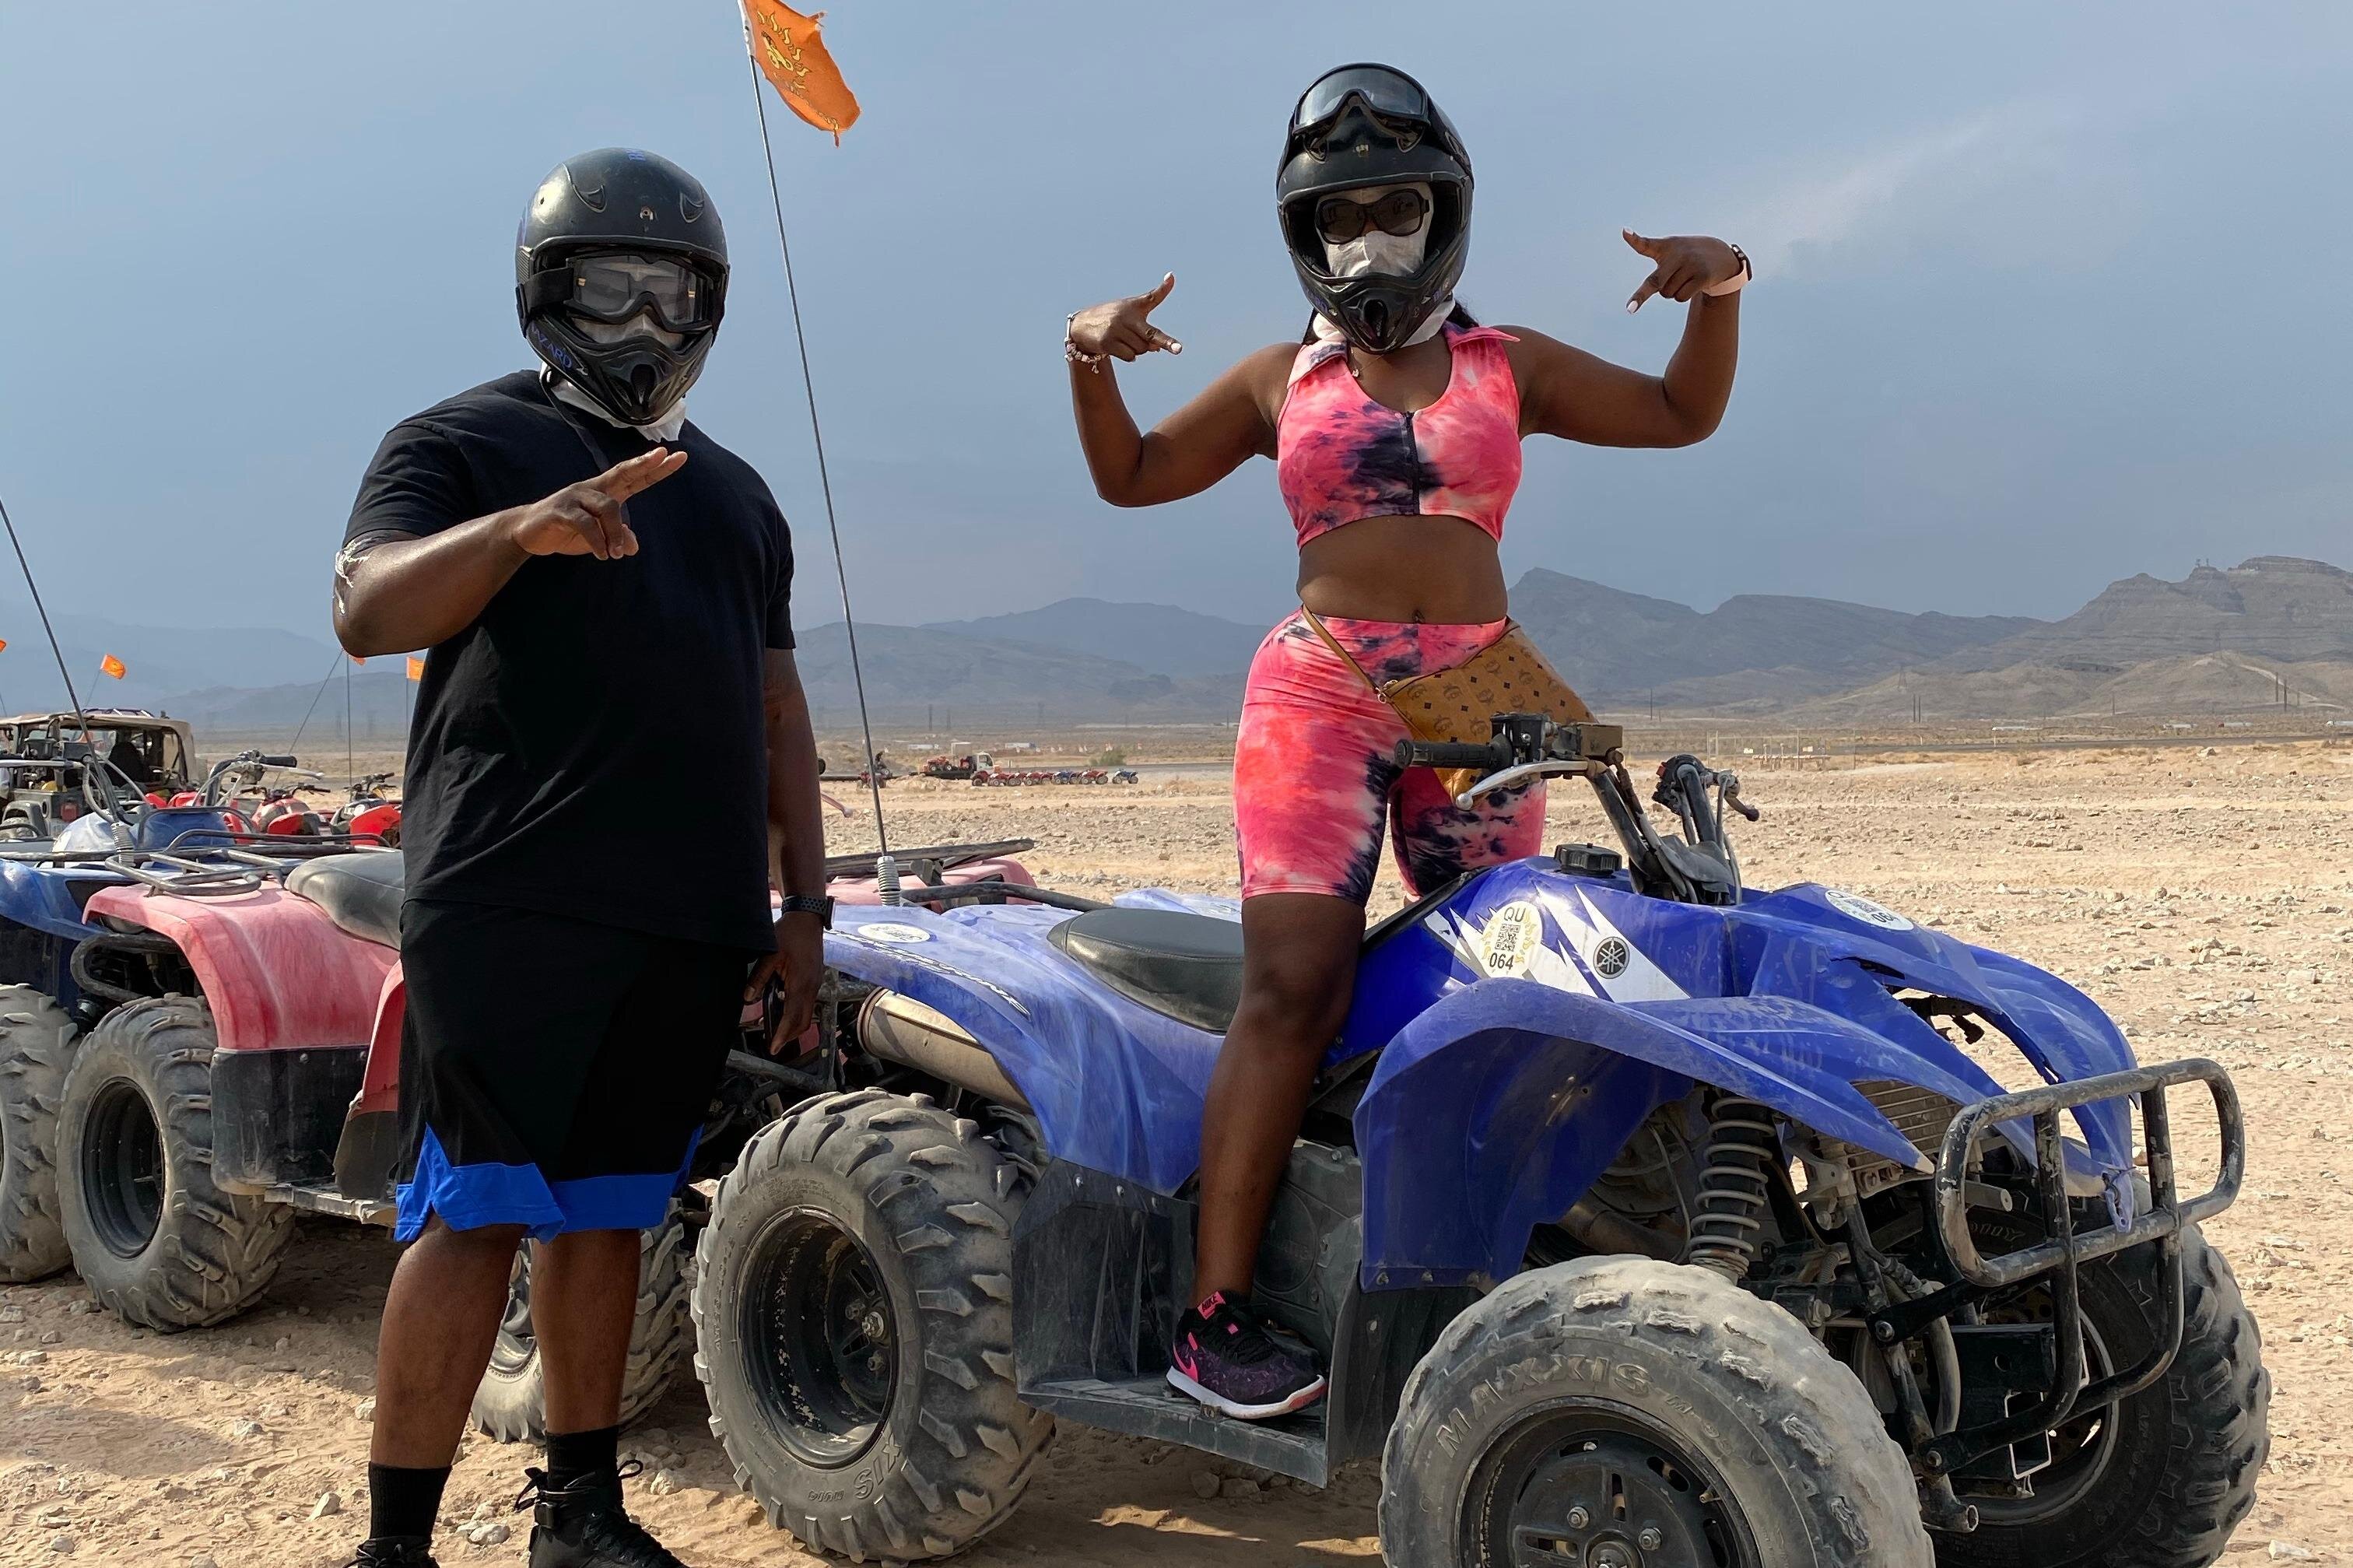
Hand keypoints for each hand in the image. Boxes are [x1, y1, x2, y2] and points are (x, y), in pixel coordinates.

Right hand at [504, 448, 688, 559]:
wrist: (528, 533)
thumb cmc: (568, 532)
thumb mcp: (600, 539)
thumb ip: (618, 539)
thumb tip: (631, 547)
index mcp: (605, 492)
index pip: (634, 477)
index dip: (655, 468)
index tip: (677, 455)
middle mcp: (593, 489)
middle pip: (622, 472)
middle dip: (643, 464)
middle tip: (662, 455)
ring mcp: (576, 497)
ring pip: (608, 507)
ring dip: (616, 533)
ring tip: (615, 554)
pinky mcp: (560, 511)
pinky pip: (585, 523)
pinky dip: (597, 541)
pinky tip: (602, 555)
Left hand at [748, 911, 824, 1052]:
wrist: (808, 918)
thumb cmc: (790, 933)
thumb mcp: (770, 955)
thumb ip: (758, 978)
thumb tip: (748, 999)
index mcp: (800, 983)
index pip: (792, 1017)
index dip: (783, 1035)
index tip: (774, 1048)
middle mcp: (811, 986)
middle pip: (803, 1021)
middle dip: (790, 1035)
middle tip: (775, 1044)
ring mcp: (815, 983)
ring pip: (806, 1012)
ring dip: (793, 1024)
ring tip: (776, 1029)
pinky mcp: (814, 978)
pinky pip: (807, 1001)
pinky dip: (796, 1011)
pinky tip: (782, 1007)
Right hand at [1068, 273, 1183, 361]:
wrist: (1082, 325)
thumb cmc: (1113, 320)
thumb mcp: (1132, 314)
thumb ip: (1148, 331)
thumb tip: (1156, 348)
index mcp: (1134, 305)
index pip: (1152, 296)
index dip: (1164, 287)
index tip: (1171, 276)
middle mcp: (1126, 315)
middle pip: (1151, 337)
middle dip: (1157, 344)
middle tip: (1164, 345)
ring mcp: (1115, 328)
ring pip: (1141, 349)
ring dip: (1137, 350)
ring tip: (1124, 341)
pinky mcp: (1107, 342)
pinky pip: (1130, 356)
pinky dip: (1129, 356)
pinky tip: (1118, 348)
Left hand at [1623, 231, 1743, 312]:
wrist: (1721, 254)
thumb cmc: (1686, 258)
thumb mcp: (1670, 254)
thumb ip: (1656, 274)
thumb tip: (1651, 297)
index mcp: (1666, 246)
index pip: (1646, 244)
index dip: (1635, 239)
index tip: (1625, 232)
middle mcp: (1678, 253)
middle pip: (1655, 283)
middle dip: (1641, 297)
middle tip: (1632, 306)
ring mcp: (1691, 264)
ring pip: (1668, 293)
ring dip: (1672, 292)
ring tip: (1684, 279)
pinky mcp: (1702, 275)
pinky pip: (1681, 297)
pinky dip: (1682, 296)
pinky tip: (1693, 284)